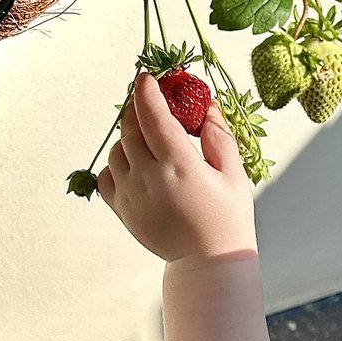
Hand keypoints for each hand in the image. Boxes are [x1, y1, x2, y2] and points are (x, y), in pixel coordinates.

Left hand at [97, 73, 257, 263]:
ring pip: (116, 150)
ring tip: (148, 139)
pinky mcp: (122, 209)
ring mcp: (131, 194)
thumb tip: (205, 104)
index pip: (153, 116)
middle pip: (130, 128)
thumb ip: (219, 137)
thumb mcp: (234, 175)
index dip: (147, 91)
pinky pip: (107, 175)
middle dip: (136, 108)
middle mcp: (149, 177)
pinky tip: (135, 165)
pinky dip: (117, 164)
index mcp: (180, 166)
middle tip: (147, 100)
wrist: (209, 263)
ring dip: (128, 137)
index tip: (148, 77)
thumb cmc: (228, 219)